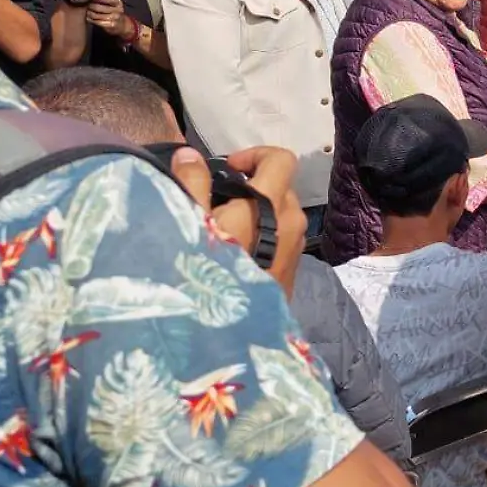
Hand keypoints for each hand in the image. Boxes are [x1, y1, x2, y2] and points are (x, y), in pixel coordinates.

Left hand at [85, 0, 129, 35]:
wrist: (121, 24)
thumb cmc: (113, 11)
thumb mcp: (111, 3)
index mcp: (118, 1)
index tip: (91, 0)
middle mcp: (118, 9)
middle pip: (97, 7)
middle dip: (90, 6)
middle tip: (88, 6)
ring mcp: (115, 18)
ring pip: (95, 15)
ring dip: (89, 13)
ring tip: (88, 12)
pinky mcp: (111, 25)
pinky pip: (96, 22)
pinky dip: (91, 20)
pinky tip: (89, 18)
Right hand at [167, 146, 305, 296]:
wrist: (230, 332)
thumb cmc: (207, 272)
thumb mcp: (190, 222)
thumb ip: (190, 182)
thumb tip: (190, 154)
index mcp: (272, 204)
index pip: (282, 160)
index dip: (255, 155)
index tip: (228, 169)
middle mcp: (293, 222)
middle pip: (281, 186)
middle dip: (252, 185)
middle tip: (218, 200)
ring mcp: (296, 246)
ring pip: (281, 213)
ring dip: (257, 211)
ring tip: (222, 228)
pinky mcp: (293, 269)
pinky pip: (282, 237)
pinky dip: (263, 233)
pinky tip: (235, 251)